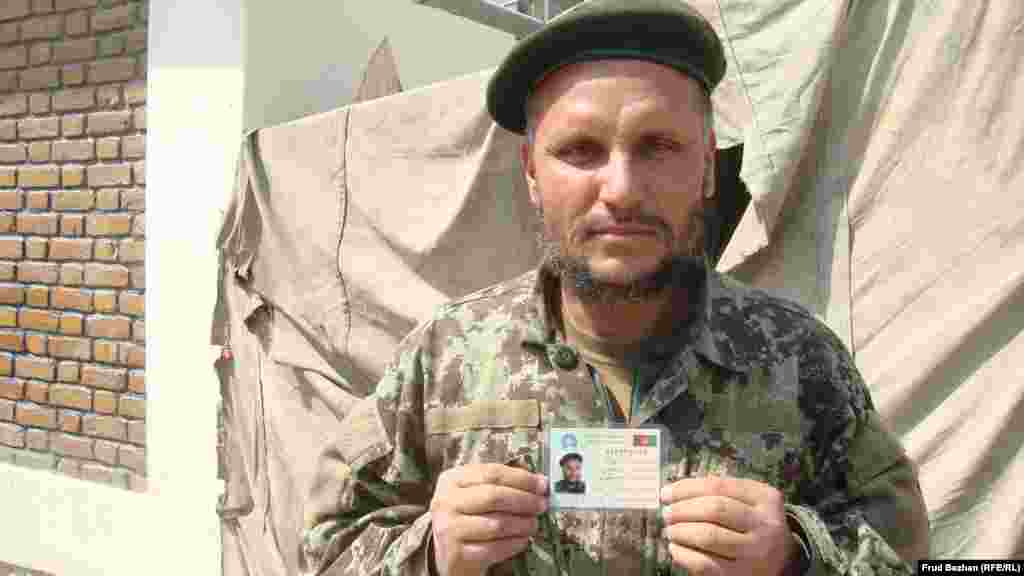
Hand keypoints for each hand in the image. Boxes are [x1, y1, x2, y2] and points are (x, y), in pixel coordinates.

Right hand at [430, 463, 548, 575]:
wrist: (448, 553)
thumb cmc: (468, 517)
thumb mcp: (476, 493)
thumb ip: (502, 483)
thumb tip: (538, 481)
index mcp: (452, 480)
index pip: (492, 473)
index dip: (522, 478)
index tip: (542, 484)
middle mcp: (446, 502)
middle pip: (494, 496)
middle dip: (524, 500)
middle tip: (542, 505)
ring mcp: (449, 528)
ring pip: (496, 524)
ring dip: (522, 524)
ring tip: (534, 524)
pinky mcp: (456, 554)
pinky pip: (494, 548)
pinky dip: (514, 544)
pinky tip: (522, 540)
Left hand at [660, 476, 798, 575]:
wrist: (784, 559)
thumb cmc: (755, 524)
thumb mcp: (750, 501)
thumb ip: (720, 491)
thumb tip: (675, 491)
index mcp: (766, 498)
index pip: (717, 486)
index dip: (686, 488)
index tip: (666, 493)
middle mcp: (765, 525)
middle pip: (714, 509)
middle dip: (682, 510)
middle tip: (667, 513)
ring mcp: (755, 552)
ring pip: (708, 536)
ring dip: (680, 531)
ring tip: (670, 530)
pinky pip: (705, 564)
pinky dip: (683, 554)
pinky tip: (676, 549)